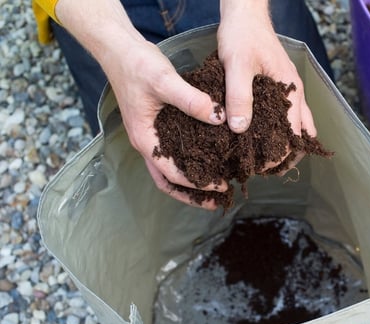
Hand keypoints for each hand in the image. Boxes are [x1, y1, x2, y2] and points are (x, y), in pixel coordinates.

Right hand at [56, 0, 227, 209]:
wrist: (119, 49)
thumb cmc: (137, 64)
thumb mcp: (165, 80)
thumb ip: (191, 100)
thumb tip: (220, 117)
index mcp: (145, 139)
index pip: (172, 174)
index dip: (198, 183)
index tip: (222, 186)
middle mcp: (146, 143)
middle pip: (168, 182)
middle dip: (192, 195)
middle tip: (218, 201)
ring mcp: (151, 136)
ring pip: (169, 170)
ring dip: (190, 182)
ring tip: (215, 187)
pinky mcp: (157, 126)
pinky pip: (173, 153)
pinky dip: (189, 160)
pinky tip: (208, 157)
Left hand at [218, 0, 316, 171]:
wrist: (246, 15)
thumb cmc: (242, 36)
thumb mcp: (236, 66)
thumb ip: (239, 96)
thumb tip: (240, 128)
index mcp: (290, 90)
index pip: (295, 133)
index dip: (282, 154)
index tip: (264, 168)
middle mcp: (295, 93)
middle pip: (303, 133)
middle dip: (289, 154)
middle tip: (269, 171)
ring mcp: (290, 90)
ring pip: (298, 125)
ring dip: (288, 144)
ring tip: (269, 161)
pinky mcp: (280, 88)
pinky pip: (289, 115)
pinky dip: (283, 130)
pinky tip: (266, 138)